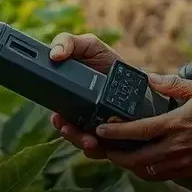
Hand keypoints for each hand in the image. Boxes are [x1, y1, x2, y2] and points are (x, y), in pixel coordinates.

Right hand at [46, 32, 124, 159]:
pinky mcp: (111, 136)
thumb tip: (54, 54)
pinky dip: (101, 149)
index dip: (56, 119)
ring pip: (84, 142)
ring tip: (90, 141)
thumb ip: (68, 42)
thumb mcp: (88, 45)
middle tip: (70, 130)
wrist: (136, 78)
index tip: (58, 119)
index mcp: (71, 98)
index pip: (58, 115)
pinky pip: (103, 149)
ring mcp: (95, 127)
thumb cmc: (108, 60)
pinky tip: (103, 144)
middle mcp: (80, 116)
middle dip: (68, 133)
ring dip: (82, 143)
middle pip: (69, 131)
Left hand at [94, 73, 191, 181]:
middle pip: (135, 159)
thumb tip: (151, 79)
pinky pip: (160, 176)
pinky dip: (146, 172)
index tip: (100, 129)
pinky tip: (142, 164)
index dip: (116, 132)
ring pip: (145, 171)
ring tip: (119, 156)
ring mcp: (181, 162)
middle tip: (104, 148)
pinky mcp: (188, 172)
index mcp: (176, 125)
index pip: (138, 131)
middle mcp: (175, 147)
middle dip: (115, 155)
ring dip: (129, 165)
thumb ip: (174, 84)